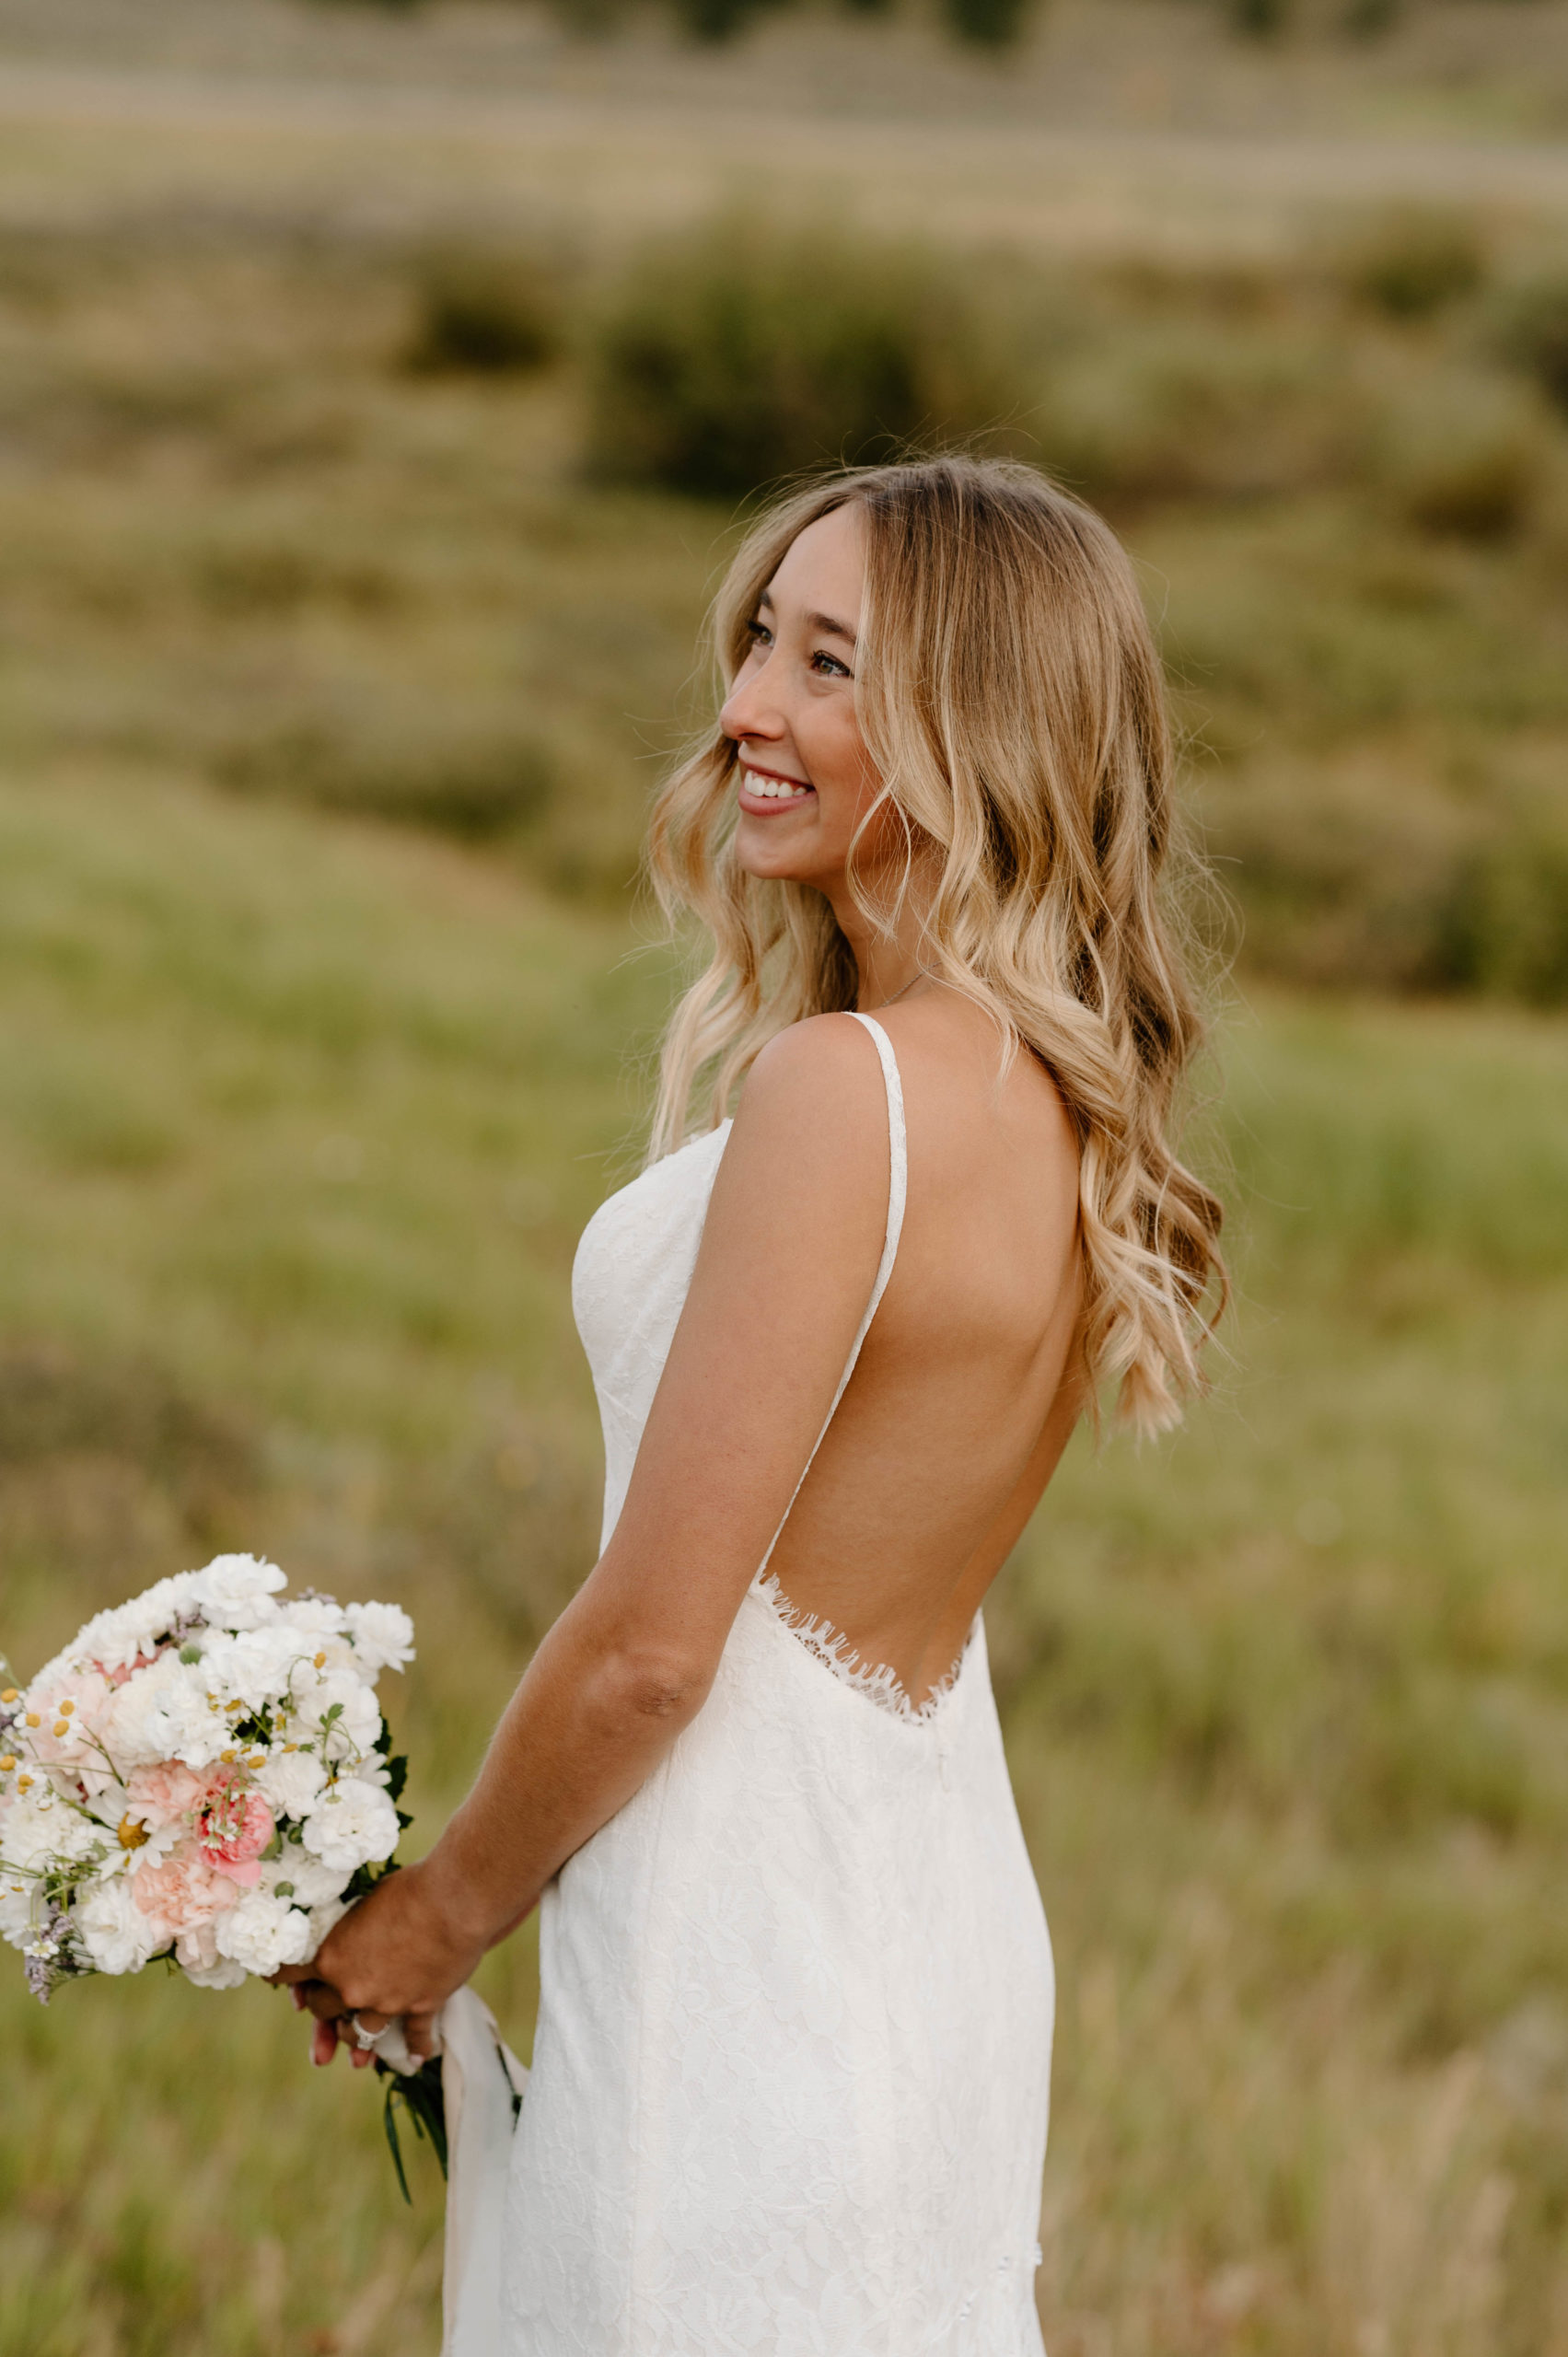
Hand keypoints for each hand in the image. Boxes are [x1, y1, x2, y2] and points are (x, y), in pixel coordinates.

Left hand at [272, 1855, 488, 2069]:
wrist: (456, 1900)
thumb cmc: (409, 1889)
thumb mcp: (365, 1903)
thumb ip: (350, 1928)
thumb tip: (346, 1932)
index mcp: (331, 1958)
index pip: (291, 1975)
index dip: (283, 1977)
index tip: (276, 1977)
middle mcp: (352, 1989)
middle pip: (324, 2011)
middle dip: (323, 2008)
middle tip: (325, 2005)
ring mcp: (387, 2005)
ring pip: (360, 2033)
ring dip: (357, 2037)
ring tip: (359, 2046)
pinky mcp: (421, 2009)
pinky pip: (414, 2038)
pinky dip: (416, 2048)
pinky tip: (416, 2057)